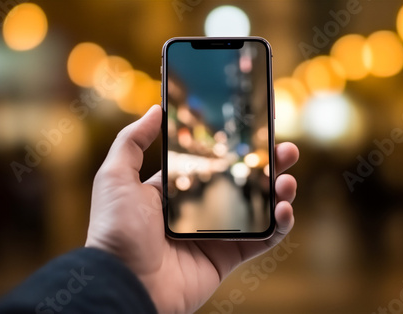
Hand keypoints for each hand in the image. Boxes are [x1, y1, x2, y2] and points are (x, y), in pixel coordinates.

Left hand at [85, 105, 298, 312]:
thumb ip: (132, 140)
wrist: (123, 281)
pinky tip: (284, 208)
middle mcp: (201, 207)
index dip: (236, 144)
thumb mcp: (115, 176)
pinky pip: (263, 239)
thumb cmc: (116, 229)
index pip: (215, 160)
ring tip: (287, 178)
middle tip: (285, 148)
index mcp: (179, 188)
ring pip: (259, 207)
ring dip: (279, 190)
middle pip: (243, 180)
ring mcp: (217, 232)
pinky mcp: (229, 256)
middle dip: (267, 163)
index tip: (256, 124)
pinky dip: (280, 225)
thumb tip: (155, 109)